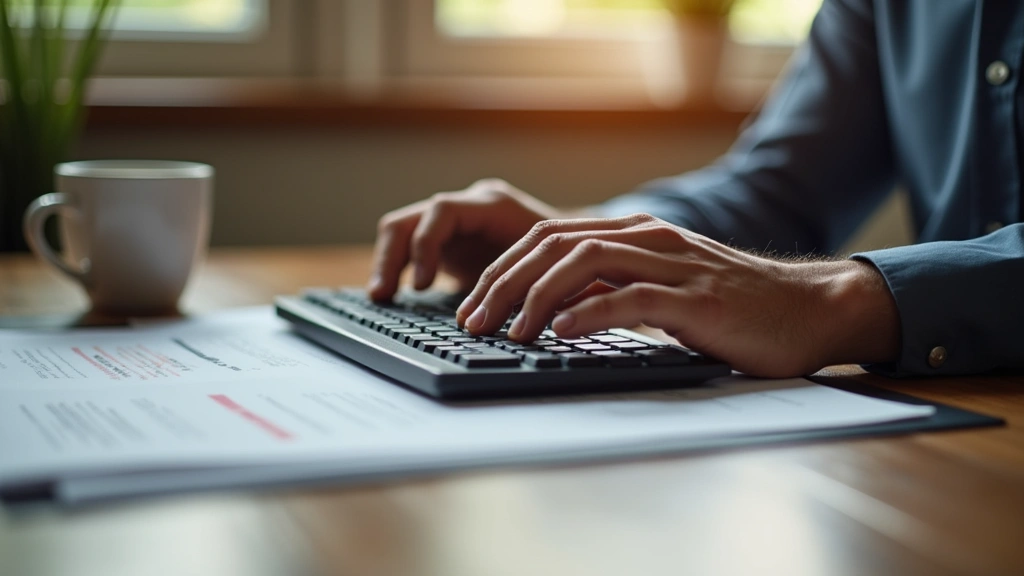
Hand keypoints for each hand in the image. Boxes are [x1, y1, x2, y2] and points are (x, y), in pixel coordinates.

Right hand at [368, 179, 568, 300]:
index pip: (442, 211)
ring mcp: (458, 220)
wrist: (584, 247)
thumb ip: (521, 285)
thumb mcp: (547, 270)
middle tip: (383, 295)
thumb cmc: (571, 260)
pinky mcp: (451, 239)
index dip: (426, 247)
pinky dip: (401, 268)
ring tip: (381, 297)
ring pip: (404, 230)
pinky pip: (413, 246)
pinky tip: (395, 295)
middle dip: (392, 257)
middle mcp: (470, 205)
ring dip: (389, 262)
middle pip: (411, 219)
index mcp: (493, 205)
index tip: (422, 286)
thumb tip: (495, 317)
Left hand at [456, 214, 900, 377]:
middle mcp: (649, 239)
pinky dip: (589, 312)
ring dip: (536, 297)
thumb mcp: (665, 289)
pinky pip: (632, 297)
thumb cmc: (735, 308)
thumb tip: (555, 316)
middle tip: (472, 320)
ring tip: (508, 331)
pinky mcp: (697, 299)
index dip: (504, 269)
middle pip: (555, 244)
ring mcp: (674, 265)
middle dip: (504, 282)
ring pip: (585, 261)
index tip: (473, 305)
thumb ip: (617, 289)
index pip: (550, 237)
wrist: (810, 309)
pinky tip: (560, 332)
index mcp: (637, 235)